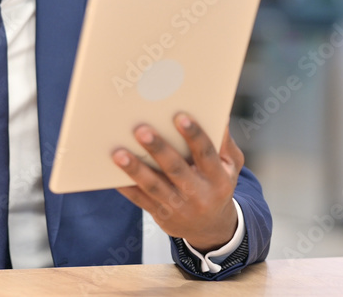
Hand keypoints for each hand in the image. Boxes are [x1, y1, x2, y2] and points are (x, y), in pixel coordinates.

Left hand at [113, 113, 243, 252]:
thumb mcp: (231, 166)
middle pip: (176, 170)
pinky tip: (111, 173)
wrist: (212, 227)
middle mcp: (199, 194)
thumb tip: (220, 115)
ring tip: (119, 153)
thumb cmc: (218, 185)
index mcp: (218, 178)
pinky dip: (126, 187)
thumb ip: (224, 142)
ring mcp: (178, 207)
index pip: (206, 154)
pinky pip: (140, 200)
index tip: (180, 116)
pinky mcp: (161, 215)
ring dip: (135, 170)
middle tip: (141, 130)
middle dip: (158, 149)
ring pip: (154, 187)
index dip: (194, 135)